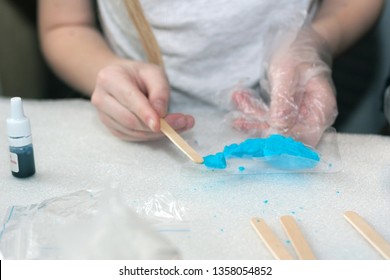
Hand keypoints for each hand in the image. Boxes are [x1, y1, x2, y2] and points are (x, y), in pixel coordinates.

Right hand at [91, 60, 193, 140]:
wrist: (120, 79)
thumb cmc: (138, 75)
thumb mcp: (154, 73)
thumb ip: (159, 91)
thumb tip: (160, 113)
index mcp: (109, 78)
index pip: (129, 99)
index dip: (145, 113)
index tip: (159, 124)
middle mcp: (101, 98)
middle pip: (130, 120)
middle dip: (158, 126)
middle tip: (184, 123)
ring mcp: (103, 115)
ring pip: (132, 131)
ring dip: (157, 133)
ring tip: (181, 125)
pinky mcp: (111, 127)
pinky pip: (132, 137)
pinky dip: (151, 136)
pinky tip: (166, 129)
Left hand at [231, 27, 337, 146]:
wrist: (299, 41)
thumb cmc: (298, 52)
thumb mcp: (287, 74)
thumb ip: (283, 102)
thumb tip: (277, 127)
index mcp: (321, 109)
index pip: (305, 138)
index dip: (283, 141)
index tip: (259, 135)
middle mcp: (311, 117)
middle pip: (284, 135)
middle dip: (258, 126)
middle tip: (238, 119)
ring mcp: (297, 115)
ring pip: (271, 126)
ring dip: (251, 115)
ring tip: (238, 98)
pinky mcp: (284, 111)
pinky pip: (265, 116)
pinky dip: (251, 108)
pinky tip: (239, 97)